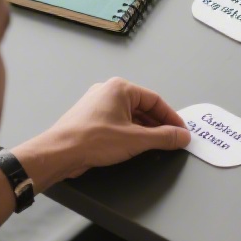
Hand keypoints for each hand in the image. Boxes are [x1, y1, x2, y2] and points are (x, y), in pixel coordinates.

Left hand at [14, 77, 190, 187]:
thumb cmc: (92, 140)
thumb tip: (182, 136)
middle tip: (171, 140)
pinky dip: (129, 133)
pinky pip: (117, 123)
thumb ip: (163, 137)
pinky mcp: (90, 119)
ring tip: (156, 146)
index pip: (154, 100)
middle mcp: (108, 92)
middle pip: (142, 107)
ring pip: (129, 116)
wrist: (59, 153)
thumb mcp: (136, 139)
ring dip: (144, 130)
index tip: (181, 132)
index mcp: (119, 88)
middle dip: (158, 125)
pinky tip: (135, 146)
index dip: (171, 118)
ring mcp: (97, 105)